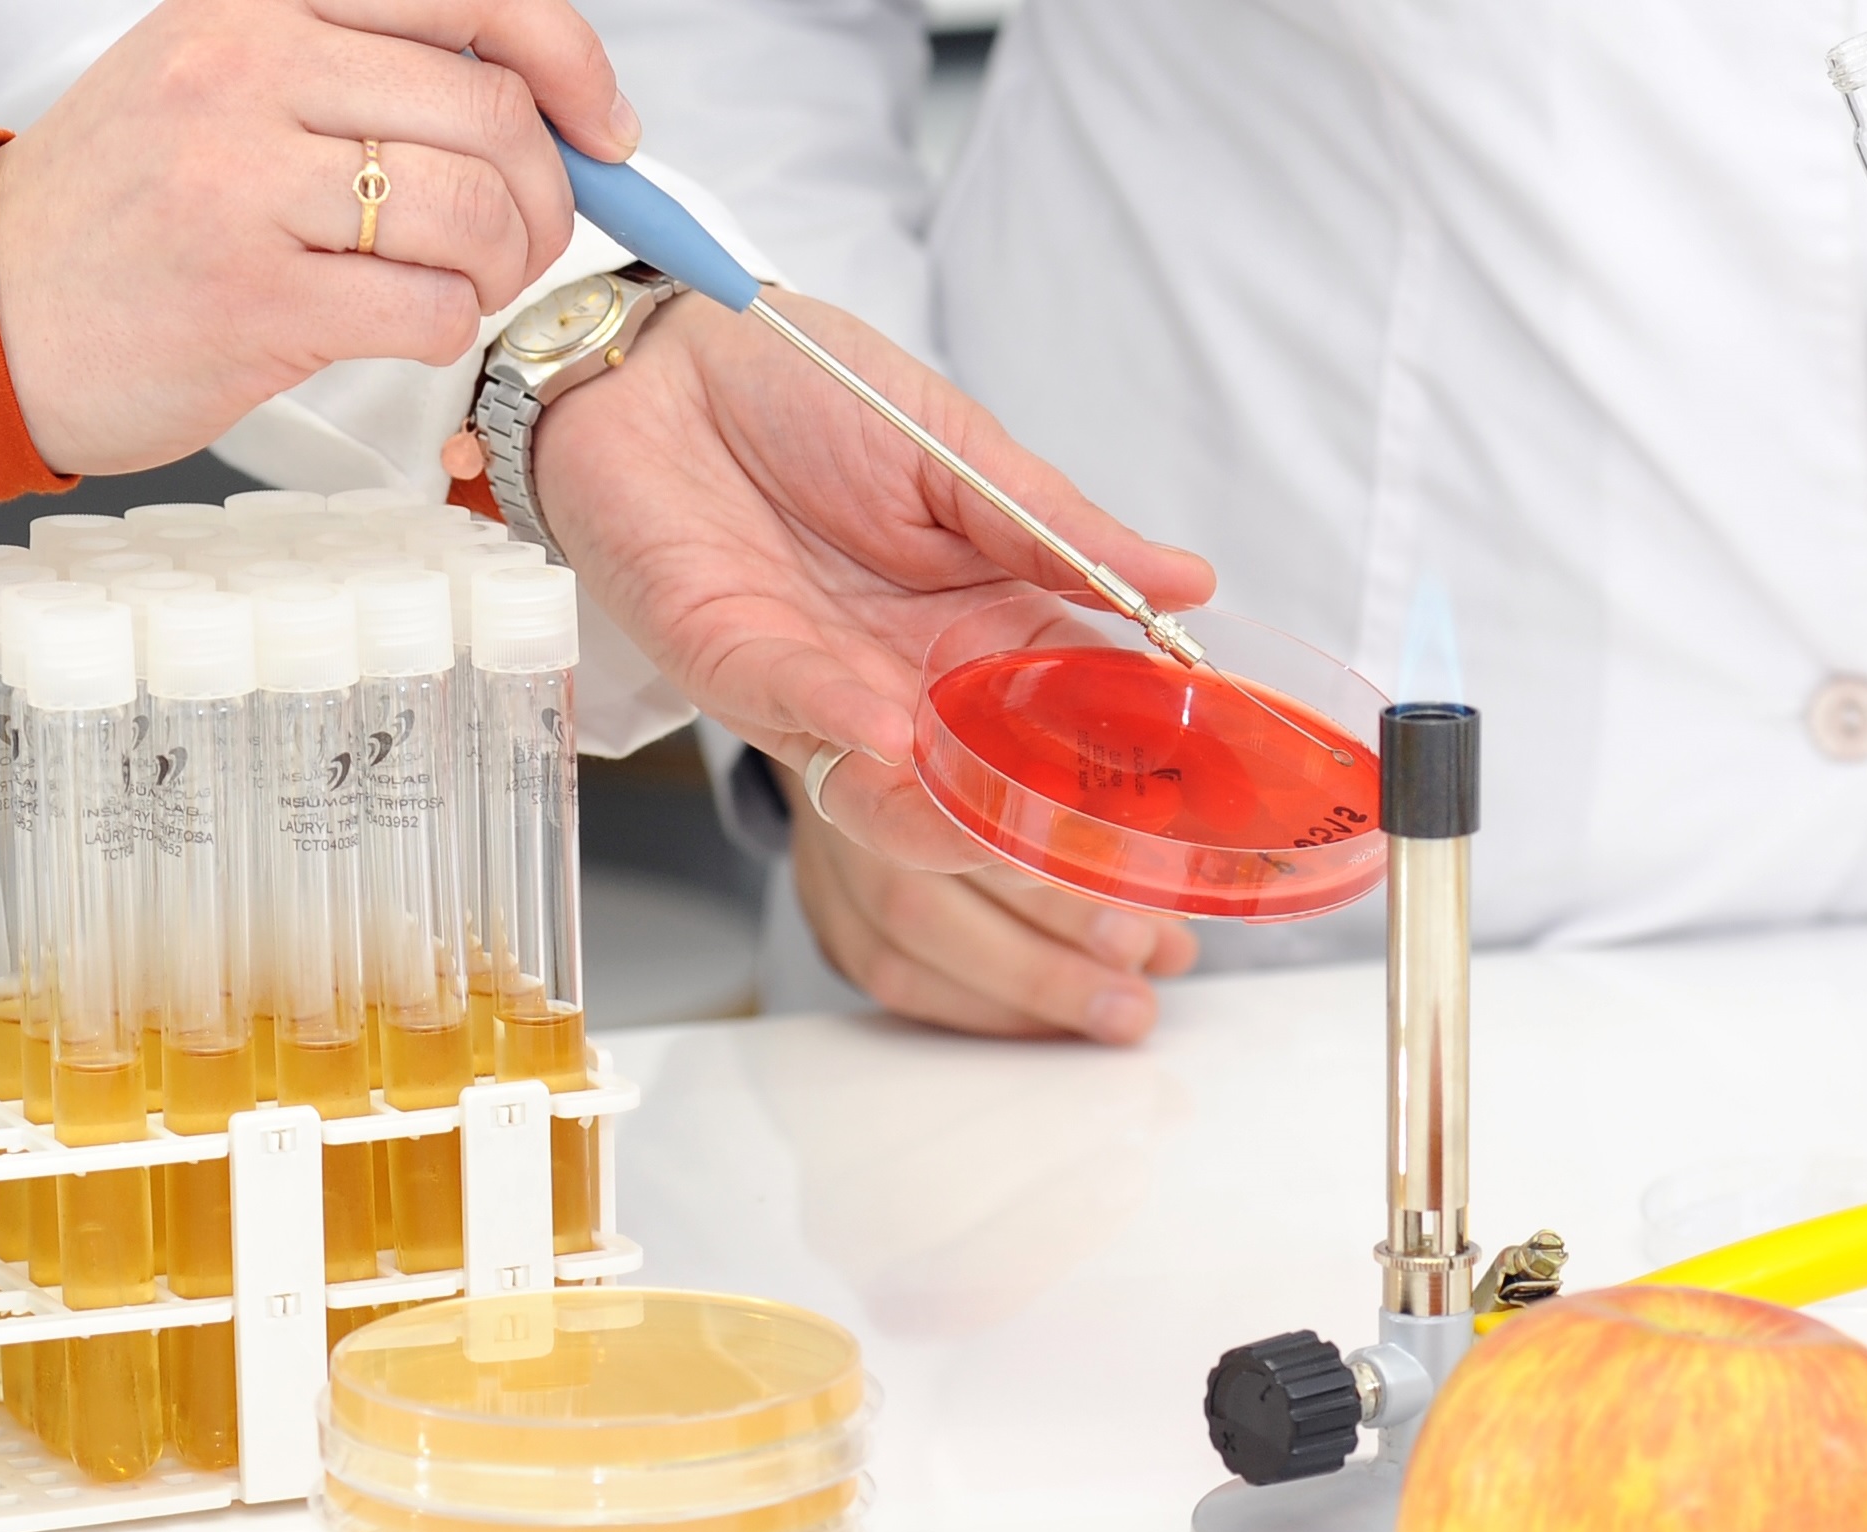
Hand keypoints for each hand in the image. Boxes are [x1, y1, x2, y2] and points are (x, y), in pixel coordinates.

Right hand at [0, 0, 636, 474]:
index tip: (604, 127)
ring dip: (502, 268)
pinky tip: (406, 324)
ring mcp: (246, 181)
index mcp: (258, 0)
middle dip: (547, 194)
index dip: (570, 60)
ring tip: (460, 284)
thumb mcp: (231, 80)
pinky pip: (431, 308)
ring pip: (475, 210)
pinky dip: (449, 328)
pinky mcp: (253, 296)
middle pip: (496, 112)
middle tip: (520, 238)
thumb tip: (551, 103)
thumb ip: (371, 69)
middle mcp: (251, 69)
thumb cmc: (131, 205)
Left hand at [529, 293, 1216, 1037]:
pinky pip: (798, 717)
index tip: (1201, 780)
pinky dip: (845, 729)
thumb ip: (1062, 529)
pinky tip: (893, 731)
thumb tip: (1192, 584)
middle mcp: (914, 676)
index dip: (1138, 751)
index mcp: (986, 620)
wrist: (664, 356)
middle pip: (1000, 780)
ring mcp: (828, 689)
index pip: (1082, 709)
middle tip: (1114, 840)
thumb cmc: (806, 388)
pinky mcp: (735, 672)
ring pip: (900, 794)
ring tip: (1004, 816)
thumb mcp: (959, 450)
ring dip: (951, 815)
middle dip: (1053, 821)